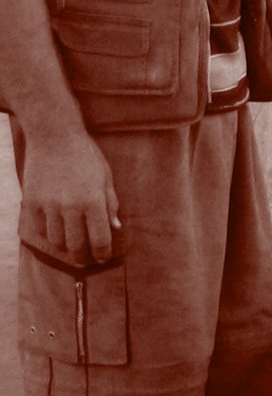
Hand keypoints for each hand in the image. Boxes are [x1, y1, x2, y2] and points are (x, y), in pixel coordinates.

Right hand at [20, 128, 120, 264]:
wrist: (53, 137)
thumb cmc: (85, 156)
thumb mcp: (105, 177)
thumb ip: (110, 204)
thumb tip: (115, 228)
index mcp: (93, 201)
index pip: (99, 239)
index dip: (102, 253)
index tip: (103, 257)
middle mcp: (70, 207)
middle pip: (76, 245)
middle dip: (84, 256)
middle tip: (88, 258)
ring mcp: (48, 206)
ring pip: (56, 241)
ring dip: (66, 247)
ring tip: (73, 245)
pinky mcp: (31, 202)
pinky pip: (39, 229)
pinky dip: (48, 234)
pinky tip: (56, 232)